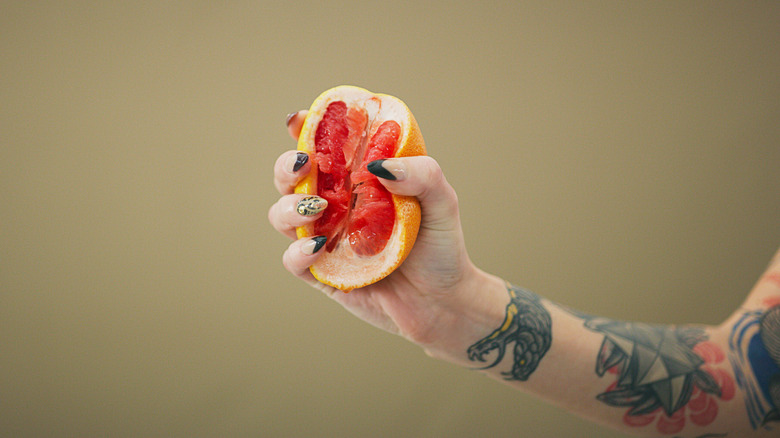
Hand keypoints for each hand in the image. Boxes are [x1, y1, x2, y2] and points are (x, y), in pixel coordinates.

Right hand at [268, 111, 501, 350]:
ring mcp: (327, 238)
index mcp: (361, 179)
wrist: (444, 304)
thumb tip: (380, 166)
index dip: (307, 129)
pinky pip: (294, 260)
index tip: (299, 120)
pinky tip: (319, 246)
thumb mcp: (443, 202)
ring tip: (317, 208)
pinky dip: (298, 251)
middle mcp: (338, 204)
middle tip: (304, 164)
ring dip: (290, 206)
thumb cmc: (442, 247)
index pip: (326, 147)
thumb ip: (421, 174)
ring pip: (284, 214)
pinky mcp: (323, 273)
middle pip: (292, 177)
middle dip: (286, 166)